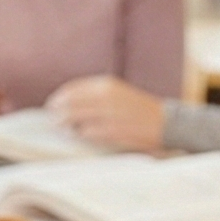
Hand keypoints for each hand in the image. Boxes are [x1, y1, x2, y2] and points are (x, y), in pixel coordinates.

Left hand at [46, 76, 168, 152]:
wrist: (166, 122)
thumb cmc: (141, 109)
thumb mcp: (119, 93)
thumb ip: (97, 96)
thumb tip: (70, 103)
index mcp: (107, 85)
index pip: (73, 88)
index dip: (60, 97)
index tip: (53, 104)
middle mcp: (105, 97)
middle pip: (70, 103)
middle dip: (58, 112)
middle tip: (53, 119)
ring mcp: (108, 114)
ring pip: (74, 118)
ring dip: (65, 124)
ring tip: (63, 128)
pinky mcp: (112, 131)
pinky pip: (87, 133)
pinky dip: (80, 134)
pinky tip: (80, 136)